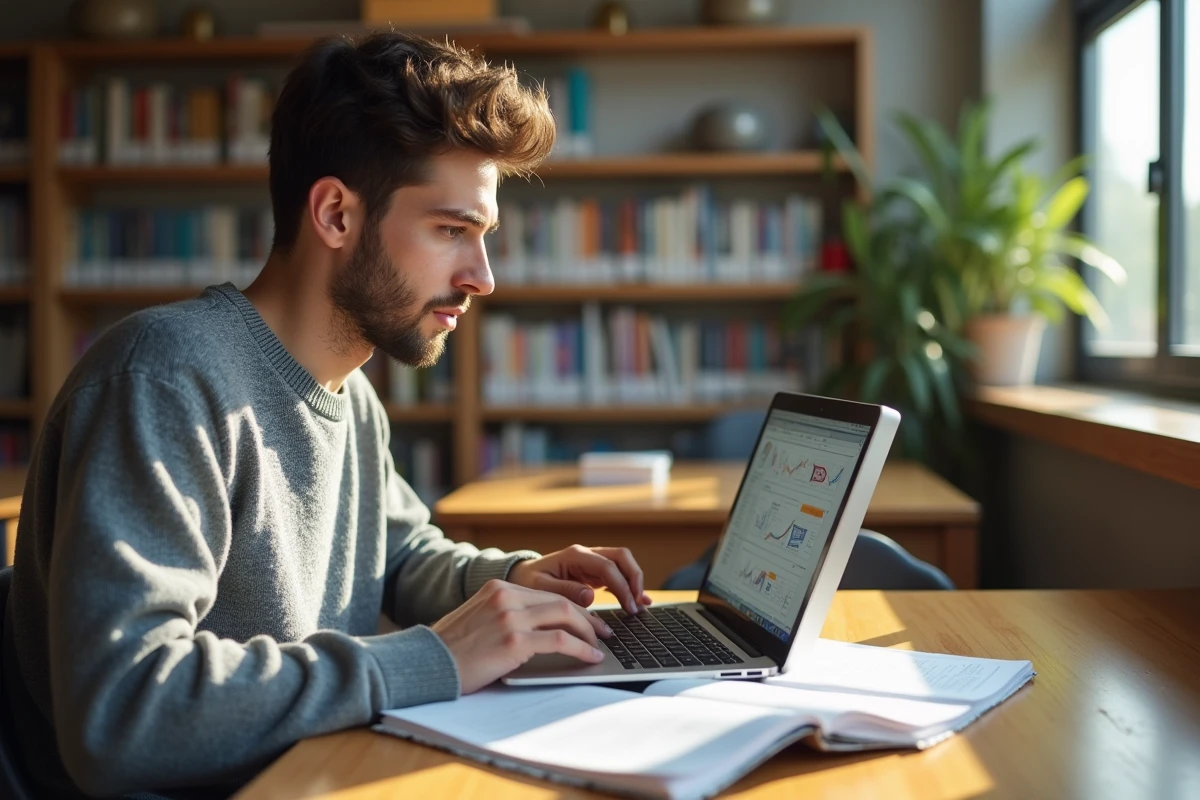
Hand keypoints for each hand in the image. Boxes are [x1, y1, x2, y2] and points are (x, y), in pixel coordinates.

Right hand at [432, 579, 610, 693]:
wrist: (425, 663)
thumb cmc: (449, 650)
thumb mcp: (478, 619)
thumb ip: (505, 615)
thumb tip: (539, 628)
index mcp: (497, 588)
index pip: (546, 593)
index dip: (571, 607)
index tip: (586, 620)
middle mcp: (506, 596)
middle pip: (560, 601)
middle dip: (586, 618)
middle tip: (602, 632)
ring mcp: (510, 617)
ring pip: (565, 616)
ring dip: (588, 632)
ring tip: (599, 646)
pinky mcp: (513, 641)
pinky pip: (560, 640)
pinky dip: (581, 648)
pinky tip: (590, 658)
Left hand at [507, 545, 652, 614]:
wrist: (521, 577)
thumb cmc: (528, 582)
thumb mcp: (540, 588)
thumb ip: (565, 591)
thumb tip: (590, 596)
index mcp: (575, 555)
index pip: (608, 567)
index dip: (622, 587)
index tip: (629, 608)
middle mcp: (586, 554)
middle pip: (621, 557)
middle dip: (634, 578)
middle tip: (637, 604)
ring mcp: (591, 561)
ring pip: (623, 564)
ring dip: (634, 582)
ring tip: (640, 606)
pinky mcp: (593, 572)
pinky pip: (617, 574)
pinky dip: (628, 586)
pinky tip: (638, 601)